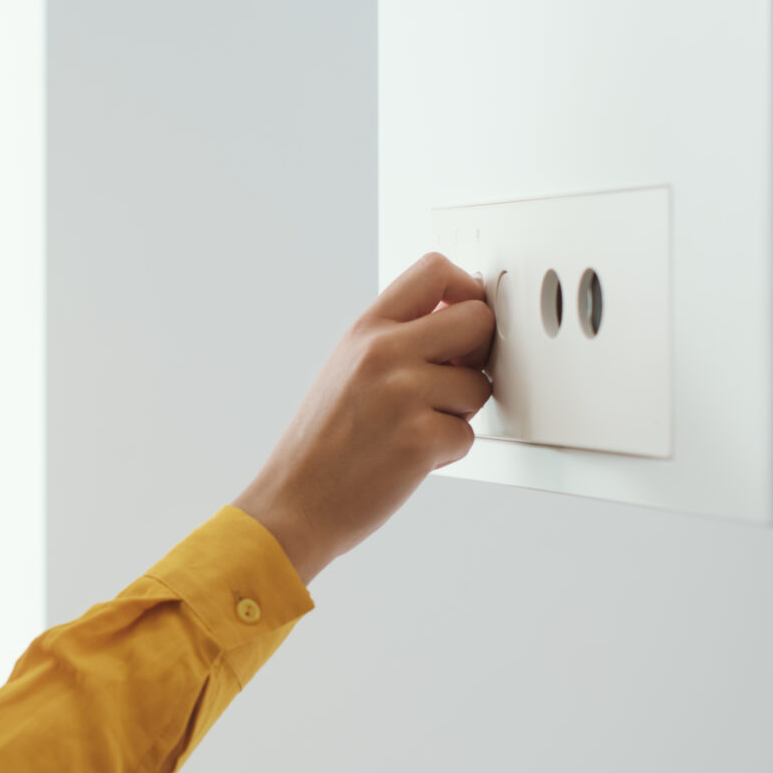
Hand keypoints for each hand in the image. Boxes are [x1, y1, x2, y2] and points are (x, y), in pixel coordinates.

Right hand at [232, 253, 494, 582]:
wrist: (294, 503)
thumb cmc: (323, 445)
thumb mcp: (347, 369)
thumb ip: (397, 339)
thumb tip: (460, 321)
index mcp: (366, 330)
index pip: (436, 270)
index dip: (467, 290)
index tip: (464, 317)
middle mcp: (384, 352)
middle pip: (478, 319)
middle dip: (477, 354)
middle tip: (450, 380)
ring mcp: (404, 393)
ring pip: (478, 386)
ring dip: (459, 413)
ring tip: (412, 429)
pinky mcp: (421, 438)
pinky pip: (468, 435)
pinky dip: (446, 452)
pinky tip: (407, 459)